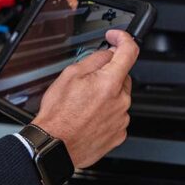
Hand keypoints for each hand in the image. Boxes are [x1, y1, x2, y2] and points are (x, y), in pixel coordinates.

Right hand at [31, 29, 137, 168]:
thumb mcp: (69, 75)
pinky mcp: (119, 134)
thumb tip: (108, 53)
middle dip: (108, 74)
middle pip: (123, 77)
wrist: (54, 145)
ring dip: (107, 96)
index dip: (123, 39)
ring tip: (84, 105)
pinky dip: (107, 113)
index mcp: (109, 83)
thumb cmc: (58, 115)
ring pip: (119, 98)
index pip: (129, 51)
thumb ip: (94, 60)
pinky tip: (89, 117)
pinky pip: (117, 116)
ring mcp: (121, 119)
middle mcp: (120, 100)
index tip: (116, 38)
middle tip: (87, 83)